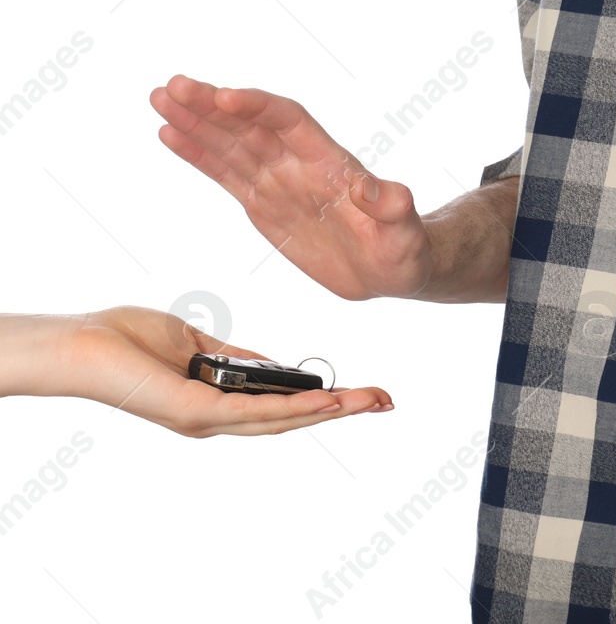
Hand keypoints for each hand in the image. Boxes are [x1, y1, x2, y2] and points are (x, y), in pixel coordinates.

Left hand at [9, 307, 392, 436]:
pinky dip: (296, 408)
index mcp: (215, 403)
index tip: (360, 393)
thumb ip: (236, 357)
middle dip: (343, 410)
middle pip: (292, 419)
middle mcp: (215, 421)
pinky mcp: (199, 413)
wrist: (85, 345)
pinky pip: (257, 412)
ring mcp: (208, 420)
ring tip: (370, 401)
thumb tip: (275, 365)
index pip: (280, 407)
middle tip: (385, 401)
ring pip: (282, 420)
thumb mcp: (197, 344)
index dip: (323, 401)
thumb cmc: (128, 340)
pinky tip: (327, 403)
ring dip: (332, 411)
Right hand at [150, 75, 431, 300]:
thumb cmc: (404, 249)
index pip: (288, 122)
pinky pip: (225, 173)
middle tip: (173, 85)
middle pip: (250, 125)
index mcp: (330, 164)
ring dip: (195, 121)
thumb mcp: (404, 234)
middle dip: (212, 106)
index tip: (223, 97)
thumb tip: (380, 190)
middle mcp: (299, 164)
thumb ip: (392, 209)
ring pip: (231, 143)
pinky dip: (197, 153)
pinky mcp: (263, 203)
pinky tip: (169, 133)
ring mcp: (279, 181)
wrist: (390, 269)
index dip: (257, 107)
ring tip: (159, 97)